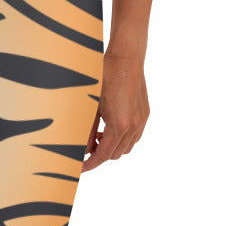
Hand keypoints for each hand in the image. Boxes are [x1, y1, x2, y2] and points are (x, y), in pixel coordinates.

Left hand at [83, 51, 149, 171]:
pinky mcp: (145, 114)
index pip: (103, 155)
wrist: (126, 56)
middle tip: (86, 149)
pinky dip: (122, 139)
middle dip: (100, 155)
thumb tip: (82, 150)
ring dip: (112, 148)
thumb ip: (87, 131)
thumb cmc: (105, 77)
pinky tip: (110, 129)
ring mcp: (141, 120)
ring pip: (126, 147)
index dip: (91, 164)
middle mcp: (133, 126)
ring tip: (98, 137)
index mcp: (119, 126)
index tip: (80, 168)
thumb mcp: (91, 106)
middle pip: (115, 154)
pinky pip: (134, 137)